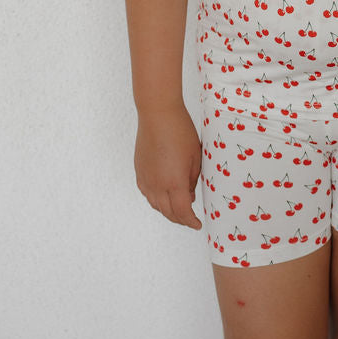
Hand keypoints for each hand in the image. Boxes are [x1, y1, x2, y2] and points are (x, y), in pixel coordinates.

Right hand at [133, 104, 203, 229]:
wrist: (158, 114)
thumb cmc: (180, 131)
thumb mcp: (196, 156)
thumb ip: (193, 179)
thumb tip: (190, 194)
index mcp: (174, 183)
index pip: (183, 212)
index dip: (191, 221)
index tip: (198, 224)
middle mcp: (157, 185)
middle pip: (168, 212)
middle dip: (181, 219)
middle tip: (190, 219)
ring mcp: (146, 179)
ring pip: (156, 205)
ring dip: (168, 211)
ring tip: (179, 208)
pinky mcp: (139, 172)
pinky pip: (147, 194)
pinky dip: (157, 200)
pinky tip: (164, 195)